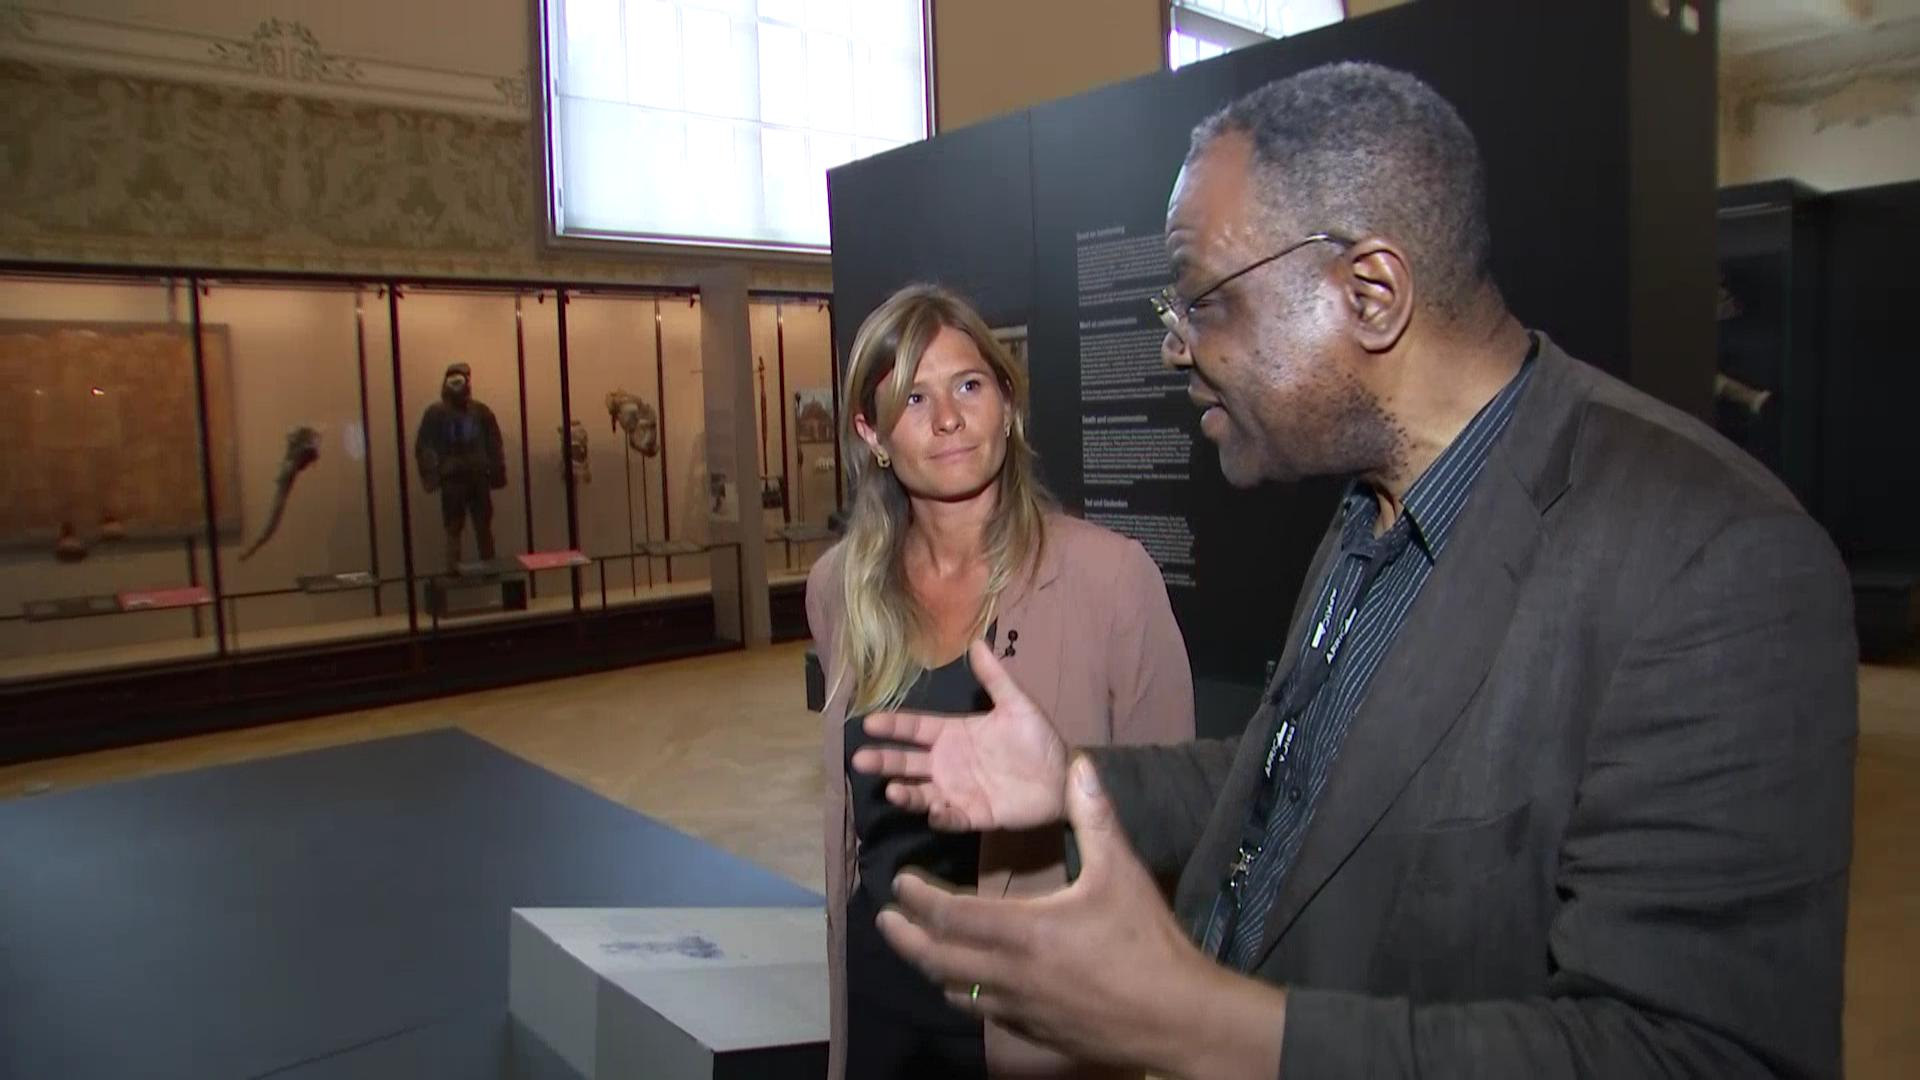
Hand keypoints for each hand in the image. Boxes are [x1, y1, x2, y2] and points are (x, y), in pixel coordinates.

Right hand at [851, 640, 1068, 831]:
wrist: (1065, 776)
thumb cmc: (1038, 738)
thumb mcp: (1017, 704)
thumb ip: (995, 676)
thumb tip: (978, 641)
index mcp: (953, 733)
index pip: (916, 727)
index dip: (893, 725)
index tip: (869, 722)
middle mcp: (948, 763)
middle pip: (908, 761)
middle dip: (884, 760)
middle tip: (861, 759)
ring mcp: (958, 790)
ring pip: (922, 792)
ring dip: (906, 793)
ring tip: (892, 790)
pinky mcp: (975, 814)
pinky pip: (952, 818)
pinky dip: (941, 817)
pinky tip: (934, 812)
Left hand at [875, 757, 1285, 1077]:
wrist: (1175, 1018)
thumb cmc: (1146, 941)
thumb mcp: (1121, 871)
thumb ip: (1094, 816)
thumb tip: (1079, 765)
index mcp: (1022, 930)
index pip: (947, 914)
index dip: (916, 898)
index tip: (898, 882)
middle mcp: (1008, 973)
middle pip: (935, 958)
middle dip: (904, 937)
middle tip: (884, 920)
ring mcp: (1018, 1008)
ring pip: (954, 991)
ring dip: (930, 967)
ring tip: (919, 949)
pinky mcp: (1034, 1031)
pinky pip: (983, 1013)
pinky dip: (963, 995)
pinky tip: (967, 987)